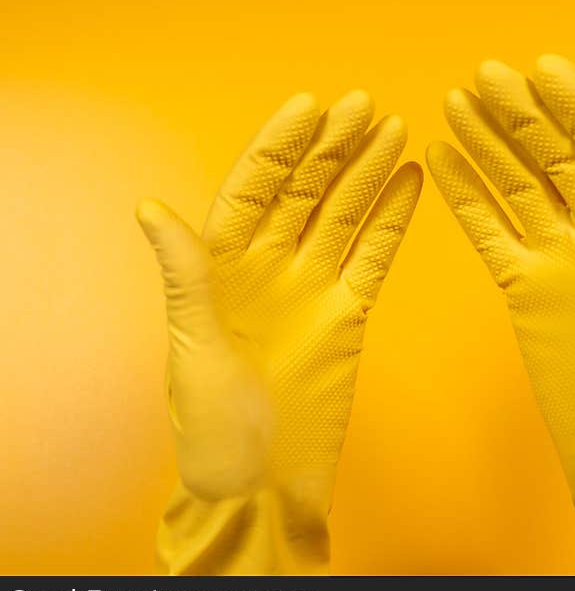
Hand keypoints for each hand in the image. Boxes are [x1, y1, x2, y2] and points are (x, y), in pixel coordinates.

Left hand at [138, 91, 420, 514]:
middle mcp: (267, 267)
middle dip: (332, 149)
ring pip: (342, 216)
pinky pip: (374, 257)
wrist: (263, 484)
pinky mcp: (348, 313)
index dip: (279, 147)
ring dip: (367, 173)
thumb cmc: (215, 430)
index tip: (310, 106)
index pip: (252, 189)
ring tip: (393, 130)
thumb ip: (185, 278)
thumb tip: (151, 207)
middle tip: (365, 107)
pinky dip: (392, 222)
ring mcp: (311, 287)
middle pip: (304, 193)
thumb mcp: (194, 351)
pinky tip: (408, 183)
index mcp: (220, 267)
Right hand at [426, 55, 574, 495]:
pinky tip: (445, 163)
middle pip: (556, 158)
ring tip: (454, 105)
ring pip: (517, 188)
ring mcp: (556, 259)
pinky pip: (490, 234)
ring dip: (487, 146)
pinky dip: (467, 200)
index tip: (541, 71)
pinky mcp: (522, 288)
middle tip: (482, 80)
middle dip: (522, 117)